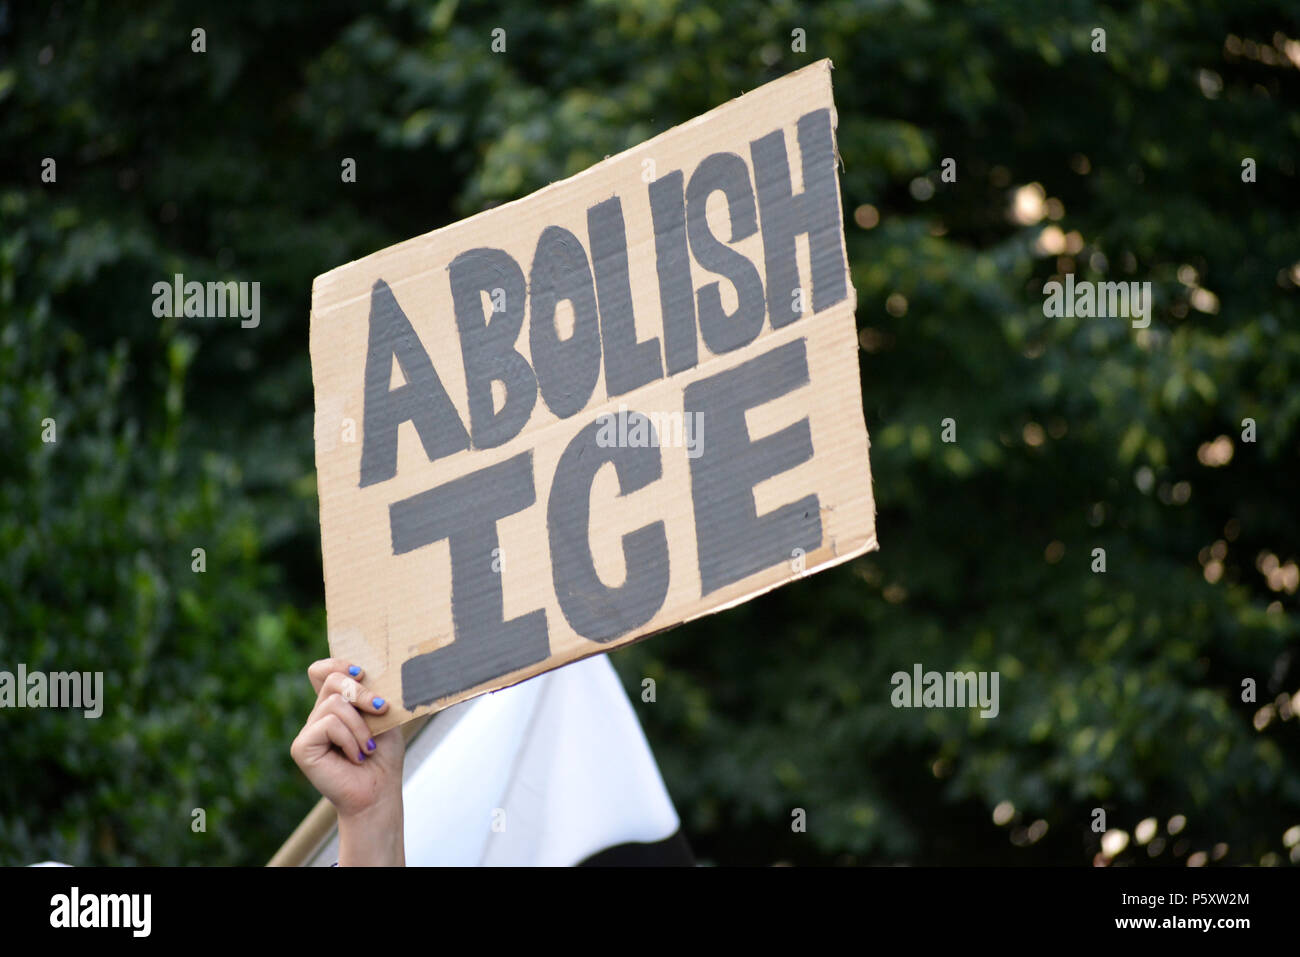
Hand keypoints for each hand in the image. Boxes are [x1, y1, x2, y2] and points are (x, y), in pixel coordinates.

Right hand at [290, 658, 404, 864]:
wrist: (379, 791)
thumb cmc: (383, 755)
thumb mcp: (382, 716)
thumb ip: (369, 693)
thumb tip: (360, 672)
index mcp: (335, 705)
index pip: (322, 670)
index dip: (338, 663)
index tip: (363, 674)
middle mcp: (318, 715)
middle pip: (332, 679)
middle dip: (362, 692)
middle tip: (381, 709)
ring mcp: (308, 731)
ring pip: (335, 703)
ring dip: (361, 726)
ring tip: (368, 747)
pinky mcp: (302, 747)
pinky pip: (329, 724)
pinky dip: (350, 739)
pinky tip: (356, 757)